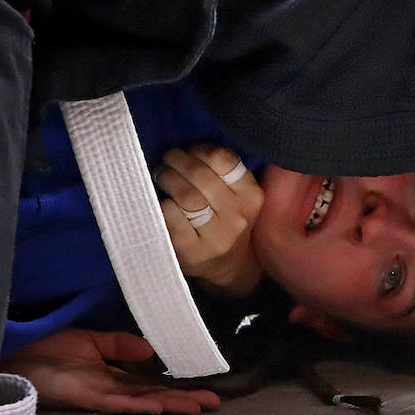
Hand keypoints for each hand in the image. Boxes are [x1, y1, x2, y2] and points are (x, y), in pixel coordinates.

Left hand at [0, 329, 220, 414]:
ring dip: (171, 404)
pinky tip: (158, 405)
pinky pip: (117, 401)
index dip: (179, 386)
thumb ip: (120, 344)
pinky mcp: (86, 396)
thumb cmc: (47, 349)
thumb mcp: (92, 340)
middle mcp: (112, 388)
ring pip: (143, 401)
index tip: (204, 388)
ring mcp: (101, 394)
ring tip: (197, 407)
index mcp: (114, 375)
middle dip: (185, 399)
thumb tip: (151, 349)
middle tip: (214, 403)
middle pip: (156, 394)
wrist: (16, 355)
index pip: (153, 382)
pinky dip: (139, 404)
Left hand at [157, 145, 263, 296]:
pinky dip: (163, 205)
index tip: (188, 151)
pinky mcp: (194, 251)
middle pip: (201, 176)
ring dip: (168, 179)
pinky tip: (163, 203)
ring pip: (187, 196)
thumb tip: (188, 148)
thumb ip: (224, 173)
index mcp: (252, 196)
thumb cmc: (228, 220)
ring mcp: (217, 236)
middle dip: (178, 161)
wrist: (229, 266)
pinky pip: (172, 217)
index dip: (200, 151)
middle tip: (168, 159)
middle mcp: (238, 216)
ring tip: (162, 175)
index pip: (224, 160)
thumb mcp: (239, 197)